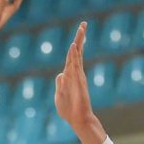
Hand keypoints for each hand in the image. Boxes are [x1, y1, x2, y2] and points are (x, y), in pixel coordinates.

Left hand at [54, 22, 105, 143]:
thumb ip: (60, 85)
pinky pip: (76, 65)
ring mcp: (77, 76)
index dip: (75, 46)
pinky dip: (74, 55)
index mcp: (69, 76)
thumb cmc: (69, 110)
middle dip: (80, 38)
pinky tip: (73, 47)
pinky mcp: (78, 81)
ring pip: (77, 56)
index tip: (78, 34)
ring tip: (81, 29)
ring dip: (78, 42)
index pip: (72, 57)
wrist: (78, 119)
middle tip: (83, 24)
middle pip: (77, 52)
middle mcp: (75, 73)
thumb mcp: (59, 95)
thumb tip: (60, 74)